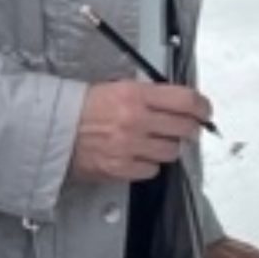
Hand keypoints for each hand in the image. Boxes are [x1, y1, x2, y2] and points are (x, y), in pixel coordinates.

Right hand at [70, 80, 211, 182]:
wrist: (53, 129)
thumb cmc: (81, 108)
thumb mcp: (116, 87)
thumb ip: (149, 95)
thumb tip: (178, 103)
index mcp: (135, 95)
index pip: (185, 99)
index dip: (202, 107)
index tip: (205, 111)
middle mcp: (136, 120)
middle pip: (185, 128)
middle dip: (190, 129)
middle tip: (187, 129)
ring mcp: (130, 146)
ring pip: (172, 152)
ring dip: (168, 147)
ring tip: (154, 142)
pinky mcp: (122, 168)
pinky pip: (152, 170)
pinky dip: (149, 165)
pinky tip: (138, 156)